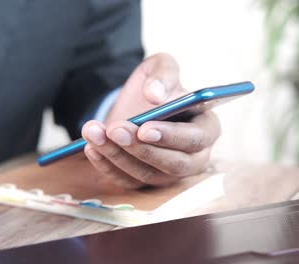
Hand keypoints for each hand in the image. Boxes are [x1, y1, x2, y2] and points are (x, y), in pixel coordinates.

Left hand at [82, 53, 220, 188]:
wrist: (137, 103)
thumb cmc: (157, 86)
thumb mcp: (161, 67)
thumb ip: (164, 74)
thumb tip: (155, 94)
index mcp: (207, 127)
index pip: (195, 138)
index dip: (171, 136)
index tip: (144, 128)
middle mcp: (194, 156)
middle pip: (173, 163)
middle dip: (141, 148)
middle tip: (115, 129)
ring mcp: (170, 173)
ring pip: (148, 174)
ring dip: (118, 155)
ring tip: (94, 132)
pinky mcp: (147, 181)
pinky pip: (128, 181)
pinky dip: (107, 166)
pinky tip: (91, 147)